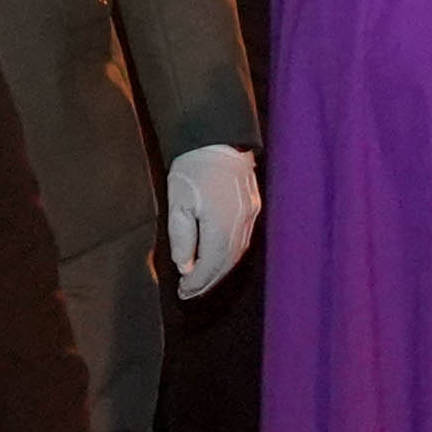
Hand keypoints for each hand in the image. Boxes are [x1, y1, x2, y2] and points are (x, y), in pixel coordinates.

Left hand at [164, 143, 261, 300]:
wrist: (218, 139)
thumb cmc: (193, 169)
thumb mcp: (178, 204)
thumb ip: (182, 238)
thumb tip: (186, 266)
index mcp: (220, 226)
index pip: (210, 265)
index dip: (197, 282)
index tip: (183, 291)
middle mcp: (240, 225)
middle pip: (226, 264)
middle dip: (208, 281)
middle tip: (191, 292)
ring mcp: (251, 216)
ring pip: (237, 254)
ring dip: (220, 271)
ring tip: (202, 280)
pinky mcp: (253, 208)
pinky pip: (243, 241)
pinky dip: (230, 255)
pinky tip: (219, 259)